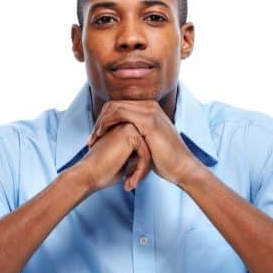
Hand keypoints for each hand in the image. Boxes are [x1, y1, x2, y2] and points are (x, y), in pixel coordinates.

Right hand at [73, 122, 151, 192]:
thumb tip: (151, 160)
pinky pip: (145, 154)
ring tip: (129, 184)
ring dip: (142, 172)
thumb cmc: (102, 173)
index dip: (140, 168)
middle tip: (130, 184)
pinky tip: (129, 182)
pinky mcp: (129, 133)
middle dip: (142, 169)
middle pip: (148, 149)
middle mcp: (125, 126)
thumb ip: (136, 157)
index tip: (130, 182)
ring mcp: (127, 127)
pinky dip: (140, 171)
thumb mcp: (125, 164)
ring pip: (148, 152)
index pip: (143, 150)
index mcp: (123, 132)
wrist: (87, 175)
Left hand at [87, 100, 202, 186]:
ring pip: (114, 107)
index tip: (96, 137)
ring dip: (100, 122)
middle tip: (91, 139)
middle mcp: (149, 105)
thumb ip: (136, 135)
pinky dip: (106, 124)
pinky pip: (119, 114)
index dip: (104, 120)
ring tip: (93, 140)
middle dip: (99, 120)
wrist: (182, 168)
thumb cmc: (165, 160)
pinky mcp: (149, 120)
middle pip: (114, 104)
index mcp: (149, 108)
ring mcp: (150, 111)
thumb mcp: (148, 143)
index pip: (119, 106)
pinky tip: (100, 137)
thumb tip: (122, 138)